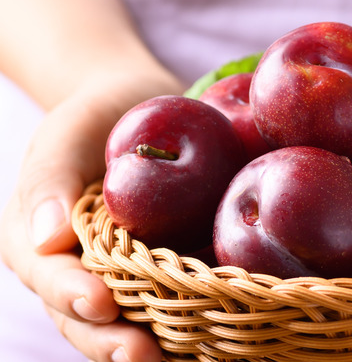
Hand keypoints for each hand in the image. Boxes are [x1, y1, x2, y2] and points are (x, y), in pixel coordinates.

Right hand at [0, 72, 181, 361]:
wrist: (140, 109)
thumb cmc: (95, 118)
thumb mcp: (66, 135)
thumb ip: (49, 180)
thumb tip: (48, 240)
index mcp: (40, 244)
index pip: (50, 278)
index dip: (71, 294)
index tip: (100, 303)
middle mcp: (78, 271)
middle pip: (86, 320)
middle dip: (111, 341)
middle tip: (142, 355)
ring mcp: (123, 278)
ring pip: (129, 324)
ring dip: (150, 346)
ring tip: (176, 361)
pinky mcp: (165, 274)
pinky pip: (172, 306)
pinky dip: (189, 325)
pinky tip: (217, 339)